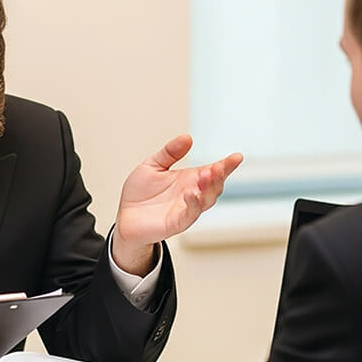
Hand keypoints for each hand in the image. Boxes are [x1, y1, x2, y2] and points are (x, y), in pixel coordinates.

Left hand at [113, 134, 242, 273]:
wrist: (125, 216)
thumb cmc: (140, 193)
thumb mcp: (153, 165)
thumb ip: (170, 152)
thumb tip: (188, 137)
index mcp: (190, 179)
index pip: (213, 171)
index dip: (227, 165)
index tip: (237, 157)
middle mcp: (192, 194)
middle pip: (214, 186)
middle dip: (219, 176)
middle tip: (219, 166)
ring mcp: (186, 209)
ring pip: (206, 201)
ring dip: (209, 189)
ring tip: (207, 175)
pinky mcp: (176, 223)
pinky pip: (189, 215)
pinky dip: (193, 205)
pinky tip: (192, 193)